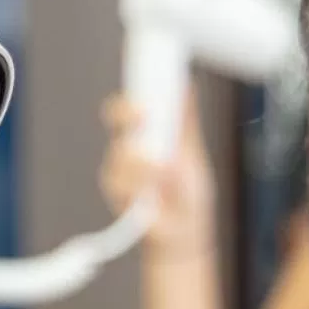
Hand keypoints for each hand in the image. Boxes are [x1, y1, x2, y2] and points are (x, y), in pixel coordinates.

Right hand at [98, 86, 217, 255]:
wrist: (184, 232)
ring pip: (120, 154)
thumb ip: (186, 119)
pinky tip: (152, 194)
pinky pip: (121, 185)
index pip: (131, 102)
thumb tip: (187, 84)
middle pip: (115, 119)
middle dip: (128, 112)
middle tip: (144, 112)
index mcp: (144, 133)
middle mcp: (127, 148)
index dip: (134, 88)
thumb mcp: (192, 150)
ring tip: (164, 171)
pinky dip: (140, 189)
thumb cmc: (186, 192)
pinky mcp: (118, 197)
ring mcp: (120, 172)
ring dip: (145, 162)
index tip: (145, 77)